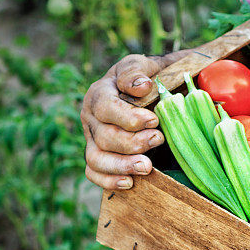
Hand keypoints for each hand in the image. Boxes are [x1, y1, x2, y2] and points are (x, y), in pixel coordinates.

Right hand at [80, 54, 169, 189]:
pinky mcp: (98, 154)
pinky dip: (109, 180)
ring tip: (147, 167)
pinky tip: (130, 182)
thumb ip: (138, 71)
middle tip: (158, 139)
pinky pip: (94, 172)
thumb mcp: (146, 66)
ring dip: (121, 165)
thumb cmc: (151, 78)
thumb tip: (140, 86)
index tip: (154, 120)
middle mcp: (92, 116)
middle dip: (132, 142)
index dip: (128, 117)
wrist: (155, 92)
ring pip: (96, 157)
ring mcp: (93, 137)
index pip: (105, 107)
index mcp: (101, 92)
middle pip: (104, 136)